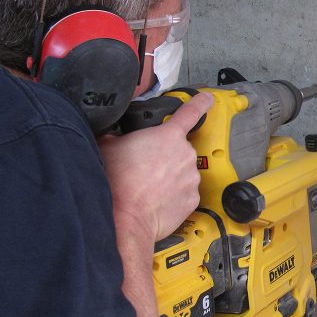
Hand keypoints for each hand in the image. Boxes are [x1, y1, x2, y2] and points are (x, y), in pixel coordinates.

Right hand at [98, 93, 212, 240]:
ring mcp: (191, 177)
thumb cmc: (117, 182)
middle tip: (145, 167)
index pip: (190, 113)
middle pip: (179, 150)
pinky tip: (156, 199)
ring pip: (182, 172)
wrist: (125, 217)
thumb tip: (114, 137)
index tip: (207, 99)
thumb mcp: (109, 146)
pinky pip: (184, 192)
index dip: (200, 103)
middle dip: (165, 156)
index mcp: (168, 136)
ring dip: (169, 176)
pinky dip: (173, 195)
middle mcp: (185, 154)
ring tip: (147, 186)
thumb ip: (119, 136)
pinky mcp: (193, 199)